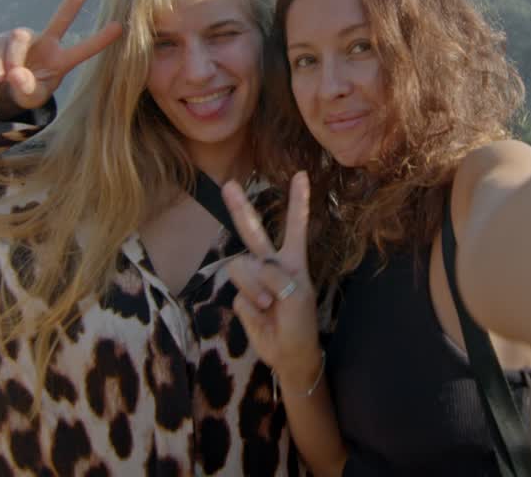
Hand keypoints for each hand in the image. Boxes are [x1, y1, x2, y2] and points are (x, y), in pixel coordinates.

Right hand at [0, 0, 122, 111]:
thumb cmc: (27, 92)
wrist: (5, 89)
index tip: (120, 26)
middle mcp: (47, 42)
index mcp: (61, 60)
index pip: (83, 50)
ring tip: (7, 78)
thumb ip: (27, 89)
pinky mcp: (4, 37)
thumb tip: (16, 73)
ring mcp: (26, 37)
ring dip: (12, 59)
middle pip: (63, 14)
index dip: (100, 40)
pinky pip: (0, 47)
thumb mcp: (31, 98)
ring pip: (19, 38)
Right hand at [223, 172, 323, 389]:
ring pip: (241, 267)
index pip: (295, 226)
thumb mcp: (298, 298)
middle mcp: (271, 264)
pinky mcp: (241, 296)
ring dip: (254, 286)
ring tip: (269, 305)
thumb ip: (277, 277)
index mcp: (292, 260)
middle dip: (241, 209)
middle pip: (252, 232)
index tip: (302, 175)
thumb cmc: (300, 324)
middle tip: (228, 185)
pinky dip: (250, 304)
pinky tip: (261, 313)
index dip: (298, 202)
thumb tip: (256, 266)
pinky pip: (238, 292)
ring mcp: (253, 280)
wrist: (289, 354)